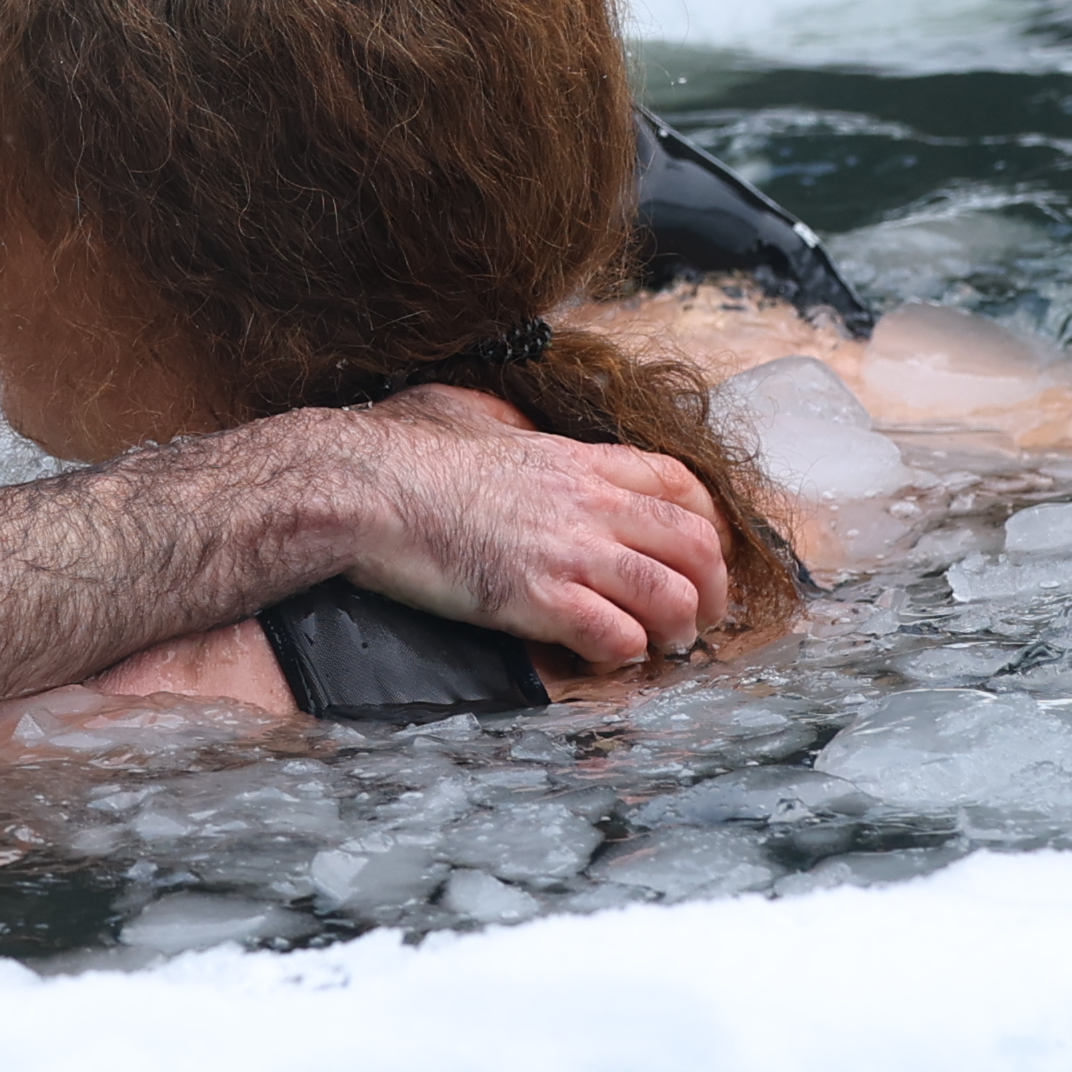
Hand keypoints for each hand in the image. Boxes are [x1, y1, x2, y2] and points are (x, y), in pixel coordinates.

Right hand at [314, 393, 730, 664]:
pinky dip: (624, 655)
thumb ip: (508, 423)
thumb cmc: (398, 450)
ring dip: (679, 628)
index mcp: (574, 459)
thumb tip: (510, 427)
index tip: (701, 550)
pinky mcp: (534, 598)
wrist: (359, 487)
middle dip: (712, 585)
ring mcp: (564, 551)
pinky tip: (609, 659)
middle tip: (700, 613)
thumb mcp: (467, 412)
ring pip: (670, 595)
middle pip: (694, 543)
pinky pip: (613, 636)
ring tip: (665, 645)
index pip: (679, 483)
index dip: (707, 522)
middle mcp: (585, 503)